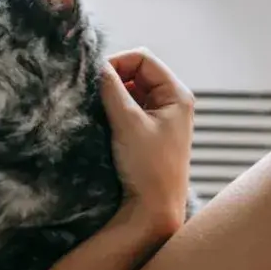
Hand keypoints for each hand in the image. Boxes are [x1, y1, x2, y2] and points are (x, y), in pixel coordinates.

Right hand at [98, 48, 194, 237]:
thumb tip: (96, 64)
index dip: (117, 62)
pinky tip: (104, 123)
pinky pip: (129, 109)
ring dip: (112, 96)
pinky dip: (115, 110)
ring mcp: (162, 118)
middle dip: (113, 80)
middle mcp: (172, 102)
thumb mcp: (127, 122)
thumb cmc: (148, 168)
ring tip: (98, 112)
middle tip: (93, 96)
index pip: (142, 58)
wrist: (154, 211)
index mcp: (177, 94)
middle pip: (136, 72)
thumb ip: (111, 89)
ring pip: (131, 91)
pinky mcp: (149, 132)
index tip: (94, 79)